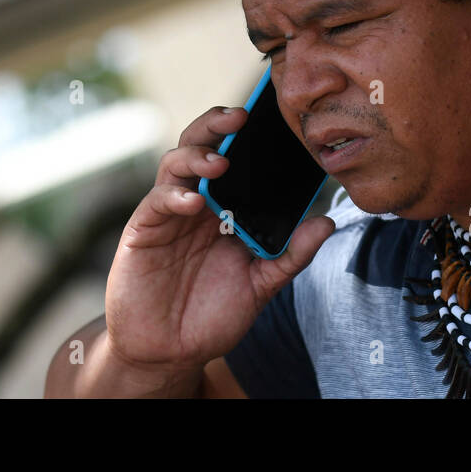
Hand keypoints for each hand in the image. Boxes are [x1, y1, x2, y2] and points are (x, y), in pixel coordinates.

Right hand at [102, 105, 334, 372]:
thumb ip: (290, 255)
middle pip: (202, 146)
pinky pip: (156, 201)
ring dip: (197, 156)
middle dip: (217, 126)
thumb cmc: (211, 316)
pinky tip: (192, 202)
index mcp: (224, 208)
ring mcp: (167, 213)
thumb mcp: (260, 285)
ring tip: (218, 164)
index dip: (248, 136)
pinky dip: (174, 195)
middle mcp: (196, 202)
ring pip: (175, 163)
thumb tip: (327, 222)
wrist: (167, 353)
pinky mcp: (143, 230)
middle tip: (239, 118)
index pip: (235, 158)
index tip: (272, 120)